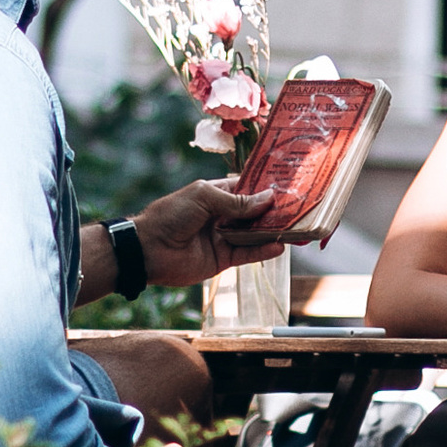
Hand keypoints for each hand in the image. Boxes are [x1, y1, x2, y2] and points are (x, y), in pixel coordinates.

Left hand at [131, 177, 285, 288]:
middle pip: (254, 213)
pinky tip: (279, 246)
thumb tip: (267, 198)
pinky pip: (247, 254)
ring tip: (295, 229)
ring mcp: (223, 238)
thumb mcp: (204, 197)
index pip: (246, 190)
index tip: (289, 187)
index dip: (265, 189)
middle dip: (274, 212)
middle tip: (299, 210)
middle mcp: (222, 216)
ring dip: (273, 232)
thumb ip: (236, 201)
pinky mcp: (222, 259)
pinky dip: (263, 251)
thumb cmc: (171, 215)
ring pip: (254, 234)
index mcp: (215, 195)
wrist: (147, 249)